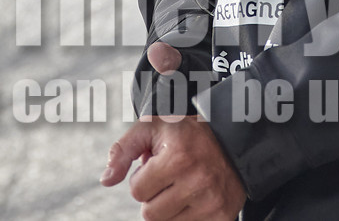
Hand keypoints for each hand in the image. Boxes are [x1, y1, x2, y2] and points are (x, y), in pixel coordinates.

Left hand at [101, 44, 246, 219]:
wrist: (232, 136)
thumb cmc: (185, 132)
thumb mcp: (151, 128)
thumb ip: (122, 150)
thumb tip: (106, 180)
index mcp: (178, 157)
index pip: (137, 191)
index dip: (142, 178)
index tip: (157, 165)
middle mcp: (198, 180)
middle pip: (150, 214)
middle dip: (154, 196)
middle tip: (169, 177)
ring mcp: (212, 200)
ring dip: (169, 208)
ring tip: (182, 184)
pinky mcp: (222, 214)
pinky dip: (186, 216)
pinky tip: (194, 197)